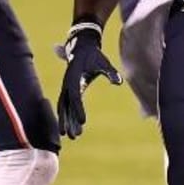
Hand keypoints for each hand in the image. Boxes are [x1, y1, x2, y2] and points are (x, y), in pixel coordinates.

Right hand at [56, 21, 120, 138]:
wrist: (82, 47)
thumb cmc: (94, 56)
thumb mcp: (103, 63)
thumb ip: (110, 73)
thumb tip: (119, 82)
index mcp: (74, 78)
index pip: (75, 97)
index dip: (78, 109)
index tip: (83, 122)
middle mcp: (67, 85)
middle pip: (66, 106)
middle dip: (69, 121)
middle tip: (74, 136)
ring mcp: (65, 88)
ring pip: (64, 108)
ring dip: (66, 122)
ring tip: (72, 137)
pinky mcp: (67, 91)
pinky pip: (65, 106)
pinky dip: (65, 117)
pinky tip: (68, 128)